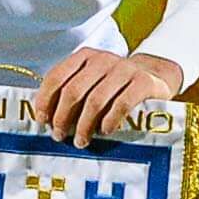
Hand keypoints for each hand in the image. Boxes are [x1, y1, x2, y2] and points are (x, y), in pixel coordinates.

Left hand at [33, 46, 183, 147]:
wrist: (156, 75)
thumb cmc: (115, 85)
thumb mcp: (92, 81)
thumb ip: (72, 92)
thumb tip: (46, 118)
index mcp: (84, 57)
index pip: (56, 77)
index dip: (45, 100)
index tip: (42, 120)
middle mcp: (102, 60)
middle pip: (74, 91)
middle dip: (62, 117)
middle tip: (59, 135)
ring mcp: (124, 69)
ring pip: (96, 100)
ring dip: (84, 125)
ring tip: (80, 141)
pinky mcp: (143, 82)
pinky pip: (121, 104)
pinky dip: (109, 121)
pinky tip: (104, 132)